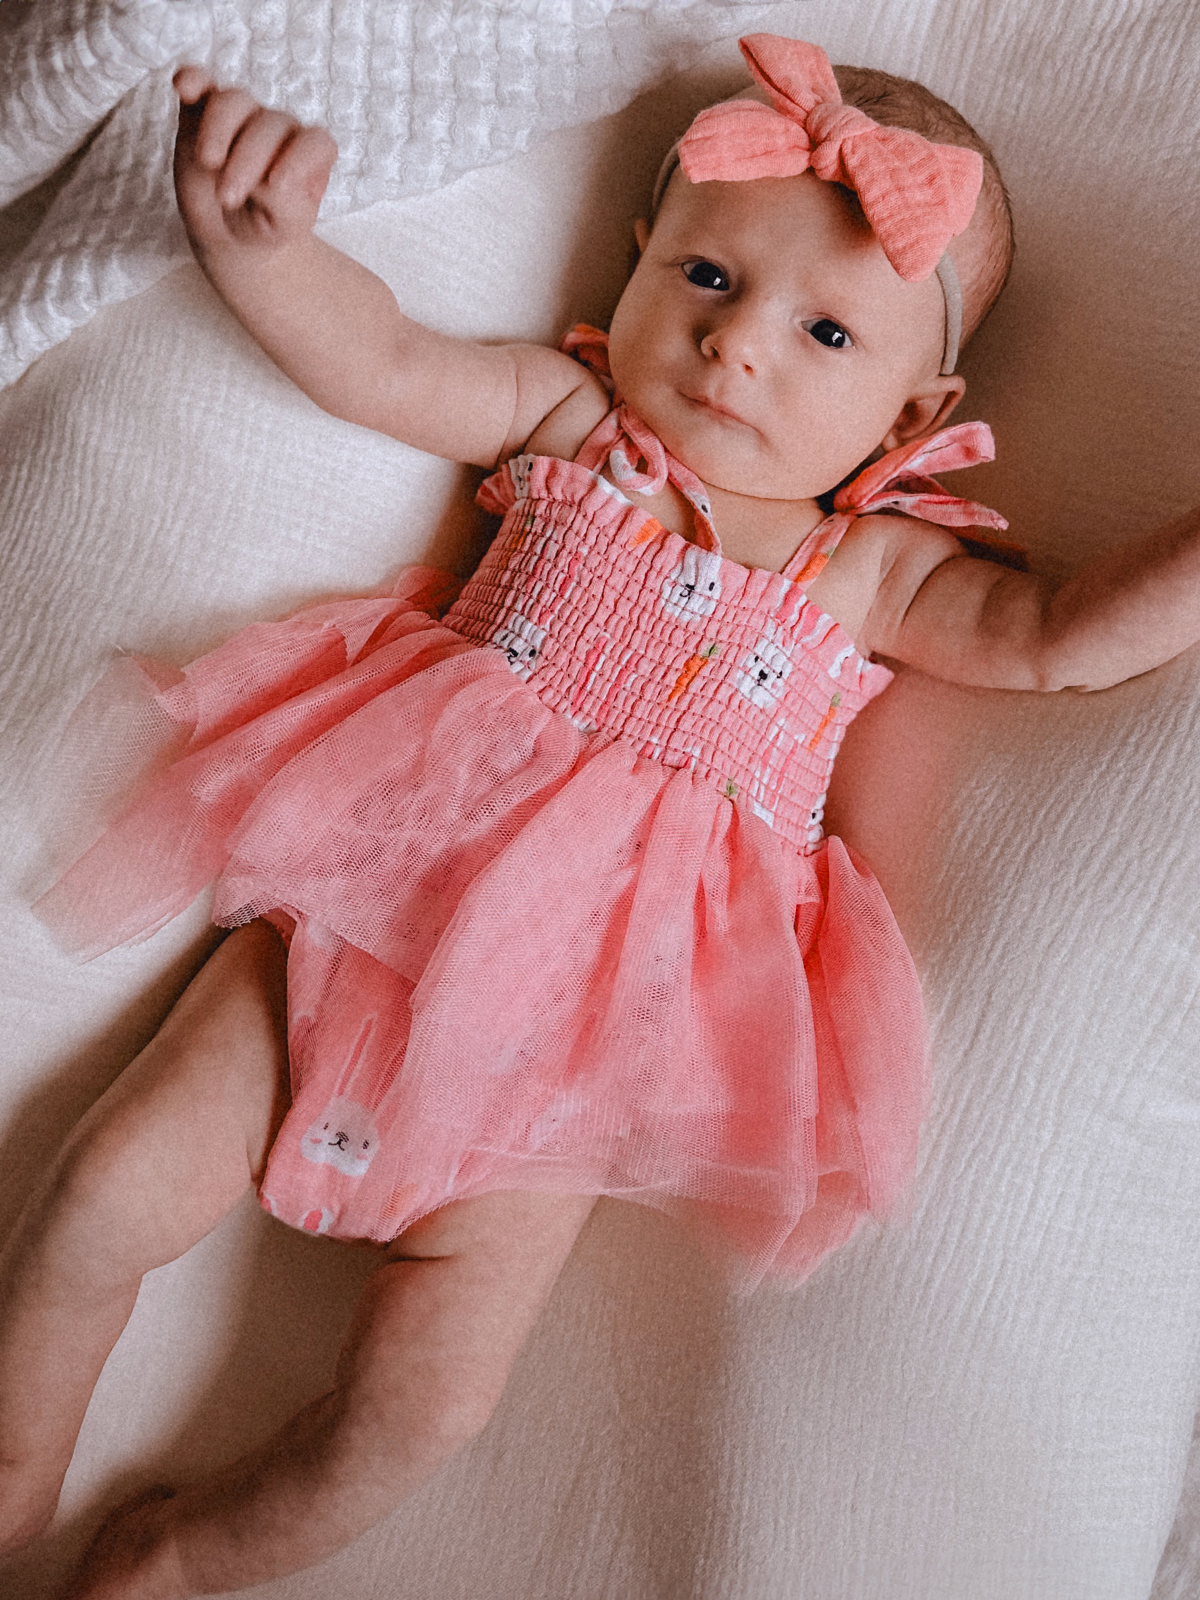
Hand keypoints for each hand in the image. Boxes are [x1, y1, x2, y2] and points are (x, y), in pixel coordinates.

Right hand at [173, 66, 336, 254]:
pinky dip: (192, 80)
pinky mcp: (204, 110)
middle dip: (247, 160)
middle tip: (227, 198)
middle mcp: (279, 129)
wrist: (229, 233)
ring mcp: (243, 116)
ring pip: (235, 102)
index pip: (316, 143)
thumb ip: (286, 204)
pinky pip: (201, 83)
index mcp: (308, 155)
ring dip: (219, 130)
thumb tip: (266, 178)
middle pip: (268, 126)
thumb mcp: (284, 229)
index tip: (277, 185)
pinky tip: (183, 88)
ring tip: (209, 162)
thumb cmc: (265, 227)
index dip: (299, 159)